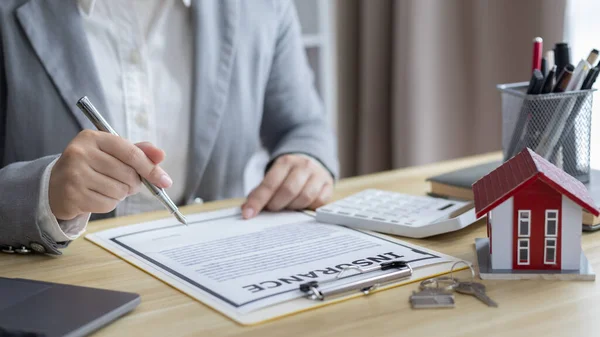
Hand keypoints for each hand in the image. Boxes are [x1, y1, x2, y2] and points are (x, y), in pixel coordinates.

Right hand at [49, 130, 170, 220]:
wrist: (57, 185)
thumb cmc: (91, 166)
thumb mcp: (112, 153)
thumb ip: (138, 152)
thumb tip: (161, 155)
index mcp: (93, 138)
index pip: (130, 153)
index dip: (151, 168)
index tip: (165, 181)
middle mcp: (80, 152)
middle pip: (127, 174)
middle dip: (134, 183)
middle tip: (125, 183)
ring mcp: (74, 174)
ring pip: (119, 191)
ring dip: (120, 194)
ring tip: (106, 187)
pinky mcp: (72, 195)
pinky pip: (108, 204)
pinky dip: (109, 204)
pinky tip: (96, 196)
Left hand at [241, 154, 332, 218]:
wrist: (312, 159)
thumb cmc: (289, 174)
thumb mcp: (274, 176)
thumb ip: (260, 192)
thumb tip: (247, 209)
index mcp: (285, 162)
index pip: (269, 183)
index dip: (258, 201)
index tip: (248, 214)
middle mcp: (303, 166)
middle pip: (288, 190)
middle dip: (276, 205)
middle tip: (272, 209)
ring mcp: (318, 175)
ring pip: (305, 197)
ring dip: (293, 208)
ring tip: (287, 207)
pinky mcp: (329, 185)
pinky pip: (319, 202)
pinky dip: (309, 208)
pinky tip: (302, 206)